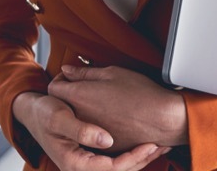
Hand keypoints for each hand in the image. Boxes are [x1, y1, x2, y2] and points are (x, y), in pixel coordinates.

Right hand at [13, 91, 169, 170]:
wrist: (33, 112)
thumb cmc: (44, 113)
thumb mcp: (59, 118)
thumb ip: (81, 130)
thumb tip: (106, 141)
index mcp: (74, 163)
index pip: (111, 169)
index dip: (133, 159)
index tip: (150, 145)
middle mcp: (82, 167)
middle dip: (143, 160)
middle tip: (163, 144)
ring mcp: (88, 162)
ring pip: (121, 167)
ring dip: (141, 157)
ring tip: (161, 144)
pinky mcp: (92, 155)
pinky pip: (116, 159)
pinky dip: (133, 152)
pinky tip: (146, 142)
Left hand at [48, 65, 187, 151]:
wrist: (162, 119)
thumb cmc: (141, 92)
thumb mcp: (112, 73)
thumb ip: (84, 72)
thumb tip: (67, 70)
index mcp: (80, 96)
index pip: (54, 89)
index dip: (62, 81)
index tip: (74, 78)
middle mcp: (81, 117)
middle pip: (63, 106)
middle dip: (70, 96)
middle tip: (88, 89)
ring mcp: (91, 133)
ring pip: (77, 121)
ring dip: (83, 112)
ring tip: (102, 104)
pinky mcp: (104, 146)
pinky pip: (92, 135)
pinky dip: (97, 126)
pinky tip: (113, 117)